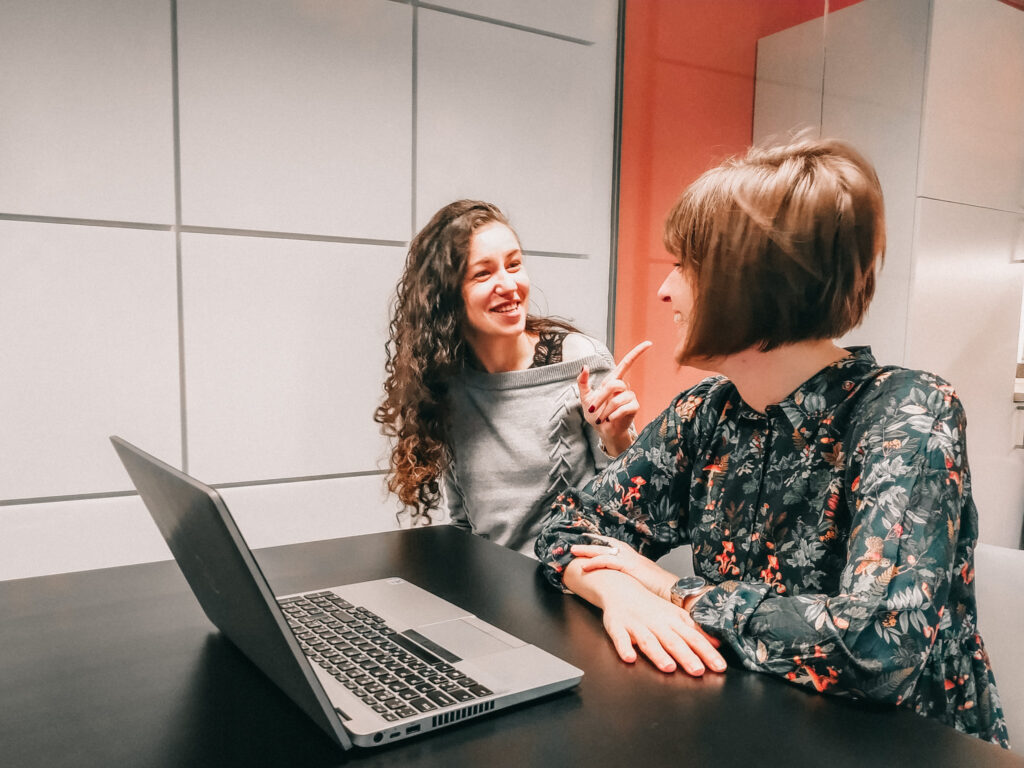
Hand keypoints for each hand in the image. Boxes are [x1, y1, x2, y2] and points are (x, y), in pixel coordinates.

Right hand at [564, 561, 724, 675]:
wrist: (622, 588)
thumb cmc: (651, 607)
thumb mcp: (676, 615)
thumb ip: (695, 630)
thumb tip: (717, 643)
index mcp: (673, 620)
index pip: (693, 637)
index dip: (707, 652)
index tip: (719, 667)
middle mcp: (656, 623)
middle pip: (673, 641)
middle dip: (686, 656)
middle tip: (698, 671)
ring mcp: (636, 625)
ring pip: (649, 641)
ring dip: (658, 654)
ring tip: (669, 667)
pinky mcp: (617, 627)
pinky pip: (620, 638)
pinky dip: (624, 648)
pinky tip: (630, 658)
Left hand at [570, 535, 676, 599]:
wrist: (677, 592)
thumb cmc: (664, 593)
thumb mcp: (646, 585)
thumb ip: (635, 584)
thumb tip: (626, 590)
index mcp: (636, 560)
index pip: (616, 548)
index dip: (602, 545)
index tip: (590, 542)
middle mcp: (633, 557)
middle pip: (608, 546)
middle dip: (591, 544)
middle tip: (575, 545)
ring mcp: (632, 560)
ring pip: (605, 550)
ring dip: (588, 550)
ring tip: (574, 551)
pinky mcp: (632, 567)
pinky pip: (609, 562)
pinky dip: (596, 562)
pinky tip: (585, 565)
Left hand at [578, 341, 651, 456]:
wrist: (603, 431)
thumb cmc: (595, 414)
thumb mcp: (585, 398)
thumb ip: (582, 382)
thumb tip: (584, 366)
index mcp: (613, 381)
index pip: (626, 363)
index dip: (637, 353)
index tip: (648, 343)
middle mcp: (623, 387)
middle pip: (614, 384)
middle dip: (601, 398)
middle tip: (593, 410)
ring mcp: (630, 397)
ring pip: (617, 398)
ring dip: (606, 410)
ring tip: (602, 418)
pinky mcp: (634, 407)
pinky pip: (625, 407)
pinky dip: (614, 414)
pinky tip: (610, 419)